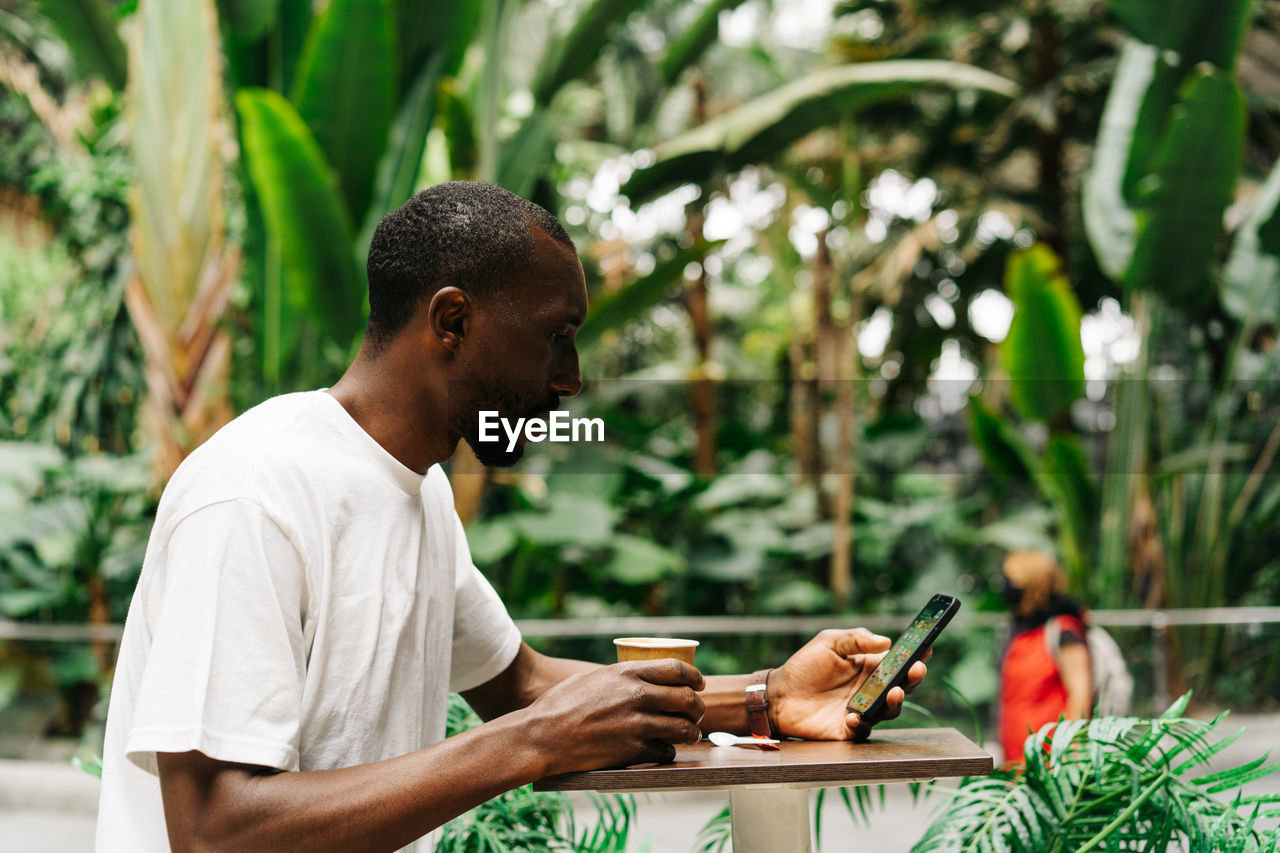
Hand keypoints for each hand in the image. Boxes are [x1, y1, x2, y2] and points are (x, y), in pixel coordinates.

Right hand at [521, 660, 704, 776]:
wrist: (541, 737)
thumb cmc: (559, 706)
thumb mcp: (591, 678)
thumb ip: (618, 678)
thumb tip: (637, 678)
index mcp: (626, 672)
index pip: (677, 668)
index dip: (695, 676)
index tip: (699, 684)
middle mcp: (636, 695)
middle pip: (687, 698)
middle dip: (698, 707)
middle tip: (697, 713)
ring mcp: (636, 724)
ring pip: (683, 728)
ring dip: (691, 731)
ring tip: (690, 734)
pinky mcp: (632, 750)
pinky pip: (665, 751)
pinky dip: (667, 751)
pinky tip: (662, 749)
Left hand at [768, 628, 928, 741]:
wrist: (779, 694)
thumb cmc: (805, 666)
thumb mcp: (828, 642)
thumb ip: (855, 638)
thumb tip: (885, 642)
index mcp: (870, 667)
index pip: (900, 661)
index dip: (916, 655)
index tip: (927, 648)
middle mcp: (871, 690)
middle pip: (903, 687)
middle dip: (914, 679)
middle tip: (916, 670)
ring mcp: (863, 710)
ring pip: (889, 710)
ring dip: (895, 702)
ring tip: (893, 692)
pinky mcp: (848, 729)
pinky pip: (862, 729)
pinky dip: (860, 723)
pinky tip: (852, 716)